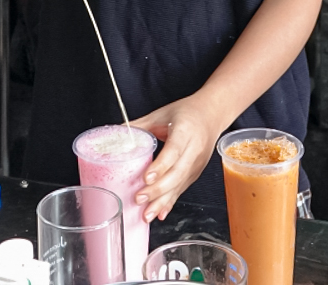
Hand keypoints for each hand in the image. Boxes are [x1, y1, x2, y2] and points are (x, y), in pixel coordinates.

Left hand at [131, 95, 222, 221]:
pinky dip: (170, 202)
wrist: (212, 114)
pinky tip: (160, 213)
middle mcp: (194, 150)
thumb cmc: (186, 112)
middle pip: (177, 173)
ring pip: (180, 185)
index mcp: (185, 131)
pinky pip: (182, 189)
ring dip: (162, 201)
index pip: (173, 151)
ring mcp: (196, 164)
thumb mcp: (161, 114)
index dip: (160, 166)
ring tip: (146, 214)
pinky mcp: (195, 173)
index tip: (146, 178)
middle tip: (139, 198)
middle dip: (157, 189)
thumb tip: (116, 132)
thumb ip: (139, 125)